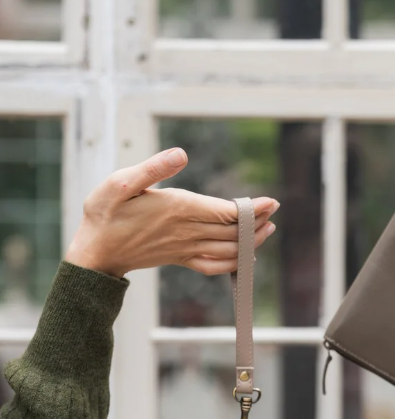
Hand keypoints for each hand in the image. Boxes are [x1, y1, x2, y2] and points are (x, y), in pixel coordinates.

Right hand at [64, 148, 278, 277]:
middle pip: (232, 230)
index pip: (225, 212)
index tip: (272, 202)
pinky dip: (233, 262)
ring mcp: (185, 248)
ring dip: (251, 241)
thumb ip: (153, 168)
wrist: (94, 252)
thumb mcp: (121, 182)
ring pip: (228, 249)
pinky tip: (245, 257)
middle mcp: (187, 231)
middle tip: (275, 210)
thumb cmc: (105, 212)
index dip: (251, 208)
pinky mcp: (180, 259)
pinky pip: (214, 265)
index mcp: (178, 209)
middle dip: (257, 222)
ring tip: (268, 229)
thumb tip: (181, 153)